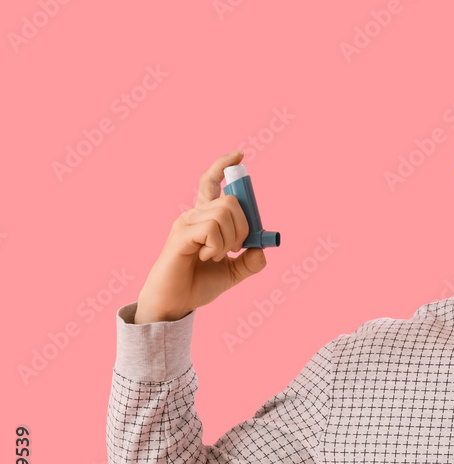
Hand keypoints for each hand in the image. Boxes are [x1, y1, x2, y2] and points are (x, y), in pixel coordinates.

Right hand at [134, 150, 267, 323]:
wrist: (176, 304)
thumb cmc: (198, 285)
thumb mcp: (233, 273)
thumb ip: (250, 261)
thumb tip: (263, 248)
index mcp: (205, 219)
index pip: (211, 183)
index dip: (223, 166)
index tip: (239, 154)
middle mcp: (194, 215)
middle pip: (231, 201)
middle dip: (245, 226)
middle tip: (235, 249)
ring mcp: (185, 223)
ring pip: (224, 213)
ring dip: (230, 240)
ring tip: (216, 256)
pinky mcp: (180, 235)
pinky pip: (212, 230)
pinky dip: (218, 247)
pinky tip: (205, 257)